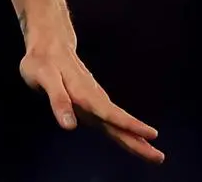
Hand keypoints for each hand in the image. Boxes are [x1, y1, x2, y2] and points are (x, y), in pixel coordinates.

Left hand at [20, 38, 163, 163]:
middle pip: (117, 122)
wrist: (50, 45)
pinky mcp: (92, 102)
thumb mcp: (43, 76)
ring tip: (154, 154)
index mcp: (83, 93)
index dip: (128, 124)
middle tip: (159, 157)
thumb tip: (69, 126)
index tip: (151, 135)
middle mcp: (93, 97)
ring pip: (116, 121)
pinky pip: (110, 119)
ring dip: (135, 138)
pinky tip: (135, 140)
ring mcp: (94, 100)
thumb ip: (57, 99)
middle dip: (138, 140)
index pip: (108, 112)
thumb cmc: (42, 61)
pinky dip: (124, 130)